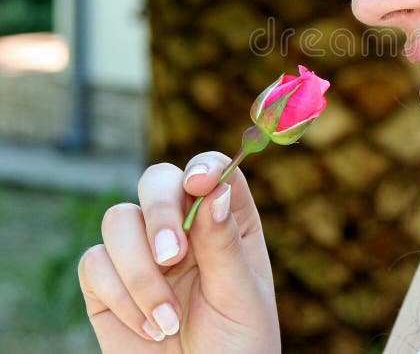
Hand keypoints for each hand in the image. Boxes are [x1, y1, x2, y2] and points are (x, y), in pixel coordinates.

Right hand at [78, 151, 279, 352]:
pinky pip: (95, 263)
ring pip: (119, 219)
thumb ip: (225, 245)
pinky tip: (150, 328)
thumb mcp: (241, 296)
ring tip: (170, 320)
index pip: (213, 169)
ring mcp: (141, 250)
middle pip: (157, 180)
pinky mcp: (106, 282)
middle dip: (160, 211)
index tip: (199, 184)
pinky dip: (121, 295)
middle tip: (172, 256)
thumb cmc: (236, 343)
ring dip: (140, 271)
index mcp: (226, 219)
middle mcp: (182, 226)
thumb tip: (215, 192)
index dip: (205, 167)